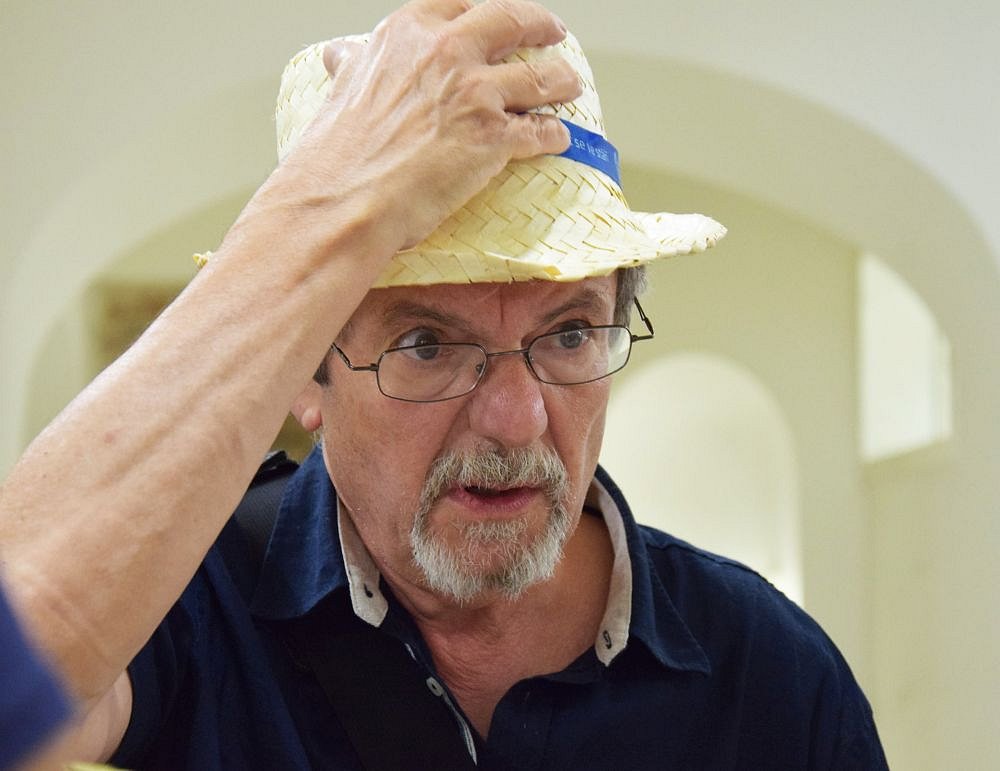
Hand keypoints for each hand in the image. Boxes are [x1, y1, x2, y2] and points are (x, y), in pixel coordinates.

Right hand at [278, 0, 581, 252]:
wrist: (343, 200)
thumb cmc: (336, 152)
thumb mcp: (342, 87)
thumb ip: (355, 65)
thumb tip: (343, 54)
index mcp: (408, 33)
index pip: (463, 4)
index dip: (490, 9)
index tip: (503, 17)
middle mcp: (447, 52)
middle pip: (513, 21)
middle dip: (540, 25)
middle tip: (553, 33)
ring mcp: (475, 93)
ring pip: (541, 76)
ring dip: (562, 80)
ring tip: (570, 85)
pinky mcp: (493, 138)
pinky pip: (540, 131)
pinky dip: (554, 135)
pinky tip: (559, 139)